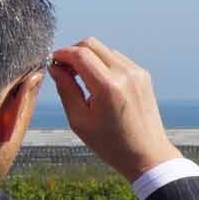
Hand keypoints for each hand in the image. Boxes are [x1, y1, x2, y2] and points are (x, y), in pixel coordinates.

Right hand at [47, 38, 178, 182]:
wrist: (146, 154)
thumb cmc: (111, 143)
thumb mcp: (79, 120)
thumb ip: (65, 89)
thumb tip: (55, 68)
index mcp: (107, 87)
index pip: (79, 54)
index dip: (61, 54)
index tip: (52, 63)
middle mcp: (125, 74)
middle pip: (91, 44)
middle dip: (73, 52)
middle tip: (64, 70)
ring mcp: (136, 72)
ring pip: (104, 49)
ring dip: (89, 58)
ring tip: (81, 80)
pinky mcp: (143, 75)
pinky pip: (117, 59)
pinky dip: (103, 64)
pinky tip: (98, 84)